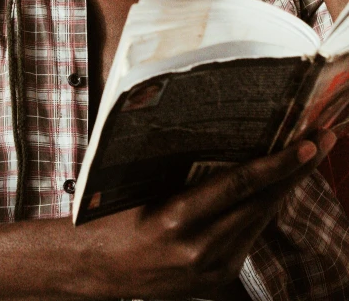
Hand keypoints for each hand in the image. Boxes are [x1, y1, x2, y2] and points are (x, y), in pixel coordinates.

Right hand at [75, 131, 335, 299]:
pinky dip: (265, 209)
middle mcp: (200, 248)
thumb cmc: (110, 217)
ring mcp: (211, 269)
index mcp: (176, 218)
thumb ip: (182, 172)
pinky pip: (248, 237)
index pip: (241, 185)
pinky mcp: (215, 281)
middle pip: (262, 203)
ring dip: (287, 187)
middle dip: (298, 169)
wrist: (95, 270)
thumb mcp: (142, 187)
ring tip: (309, 156)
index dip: (279, 163)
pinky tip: (279, 188)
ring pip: (261, 220)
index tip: (307, 142)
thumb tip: (222, 138)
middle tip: (323, 138)